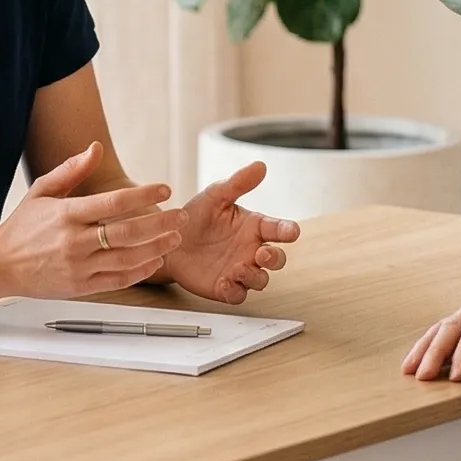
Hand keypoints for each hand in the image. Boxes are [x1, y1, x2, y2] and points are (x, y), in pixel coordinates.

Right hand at [0, 142, 183, 299]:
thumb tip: (96, 148)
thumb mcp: (42, 191)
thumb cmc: (22, 226)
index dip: (144, 194)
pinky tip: (154, 260)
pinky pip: (118, 280)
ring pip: (127, 258)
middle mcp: (74, 241)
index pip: (114, 202)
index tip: (165, 188)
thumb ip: (72, 170)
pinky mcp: (80, 287)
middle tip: (181, 215)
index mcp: (67, 214)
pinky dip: (140, 271)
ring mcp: (78, 267)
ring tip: (174, 237)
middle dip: (160, 222)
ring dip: (156, 248)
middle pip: (128, 232)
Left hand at [165, 163, 300, 306]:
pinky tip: (224, 283)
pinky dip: (235, 291)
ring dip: (254, 276)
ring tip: (238, 269)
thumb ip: (238, 183)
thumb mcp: (215, 196)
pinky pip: (238, 295)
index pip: (279, 229)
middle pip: (277, 260)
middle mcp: (252, 250)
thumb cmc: (196, 217)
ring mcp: (240, 271)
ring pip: (261, 280)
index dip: (288, 230)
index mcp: (254, 227)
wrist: (169, 241)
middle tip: (262, 254)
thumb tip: (260, 165)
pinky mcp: (225, 288)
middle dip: (275, 259)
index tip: (291, 231)